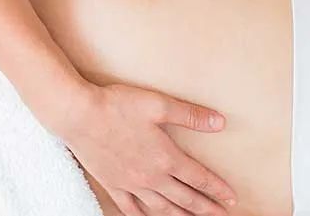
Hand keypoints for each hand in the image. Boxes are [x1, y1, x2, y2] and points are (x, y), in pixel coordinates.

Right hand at [60, 84, 235, 215]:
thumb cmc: (117, 106)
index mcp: (165, 157)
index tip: (231, 198)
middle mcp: (151, 177)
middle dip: (206, 208)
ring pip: (161, 208)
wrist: (78, 115)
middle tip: (221, 215)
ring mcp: (130, 184)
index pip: (199, 178)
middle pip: (185, 198)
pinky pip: (131, 209)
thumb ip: (190, 115)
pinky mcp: (112, 185)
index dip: (217, 189)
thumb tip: (219, 123)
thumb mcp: (159, 104)